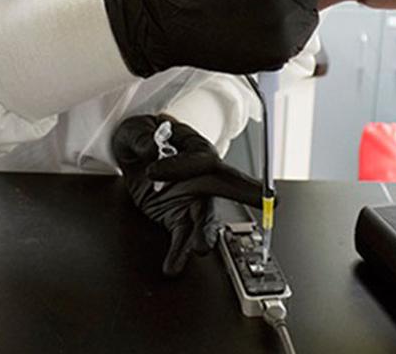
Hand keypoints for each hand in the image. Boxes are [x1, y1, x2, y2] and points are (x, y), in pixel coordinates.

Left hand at [112, 115, 263, 275]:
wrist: (133, 154)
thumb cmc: (143, 136)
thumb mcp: (137, 130)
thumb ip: (142, 138)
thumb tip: (147, 148)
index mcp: (195, 148)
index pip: (197, 157)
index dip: (179, 165)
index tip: (152, 170)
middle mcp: (201, 175)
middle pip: (226, 185)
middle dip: (245, 192)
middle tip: (263, 199)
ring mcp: (192, 199)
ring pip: (206, 218)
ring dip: (205, 233)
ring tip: (200, 247)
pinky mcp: (178, 217)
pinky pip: (183, 237)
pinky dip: (179, 252)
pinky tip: (174, 265)